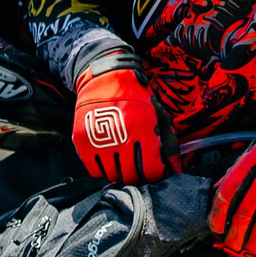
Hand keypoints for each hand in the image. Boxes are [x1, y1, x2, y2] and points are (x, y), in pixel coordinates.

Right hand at [71, 67, 170, 183]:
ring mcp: (98, 140)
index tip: (154, 173)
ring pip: (112, 175)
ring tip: (123, 168)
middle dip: (138, 178)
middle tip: (139, 174)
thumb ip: (167, 143)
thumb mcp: (157, 116)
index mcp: (141, 130)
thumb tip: (173, 169)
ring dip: (120, 176)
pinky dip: (103, 172)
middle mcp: (119, 137)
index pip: (151, 169)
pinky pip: (94, 170)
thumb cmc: (136, 98)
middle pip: (131, 175)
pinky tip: (109, 164)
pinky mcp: (82, 141)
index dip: (155, 175)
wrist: (105, 78)